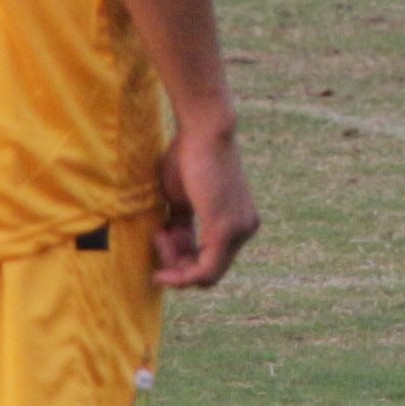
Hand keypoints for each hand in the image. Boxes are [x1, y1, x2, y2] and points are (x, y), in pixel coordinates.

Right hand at [154, 114, 258, 288]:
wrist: (203, 130)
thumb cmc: (188, 156)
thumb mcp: (181, 199)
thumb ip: (180, 225)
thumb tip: (169, 247)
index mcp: (238, 222)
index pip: (210, 260)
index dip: (180, 259)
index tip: (160, 237)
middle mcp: (245, 229)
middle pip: (207, 272)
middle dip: (176, 263)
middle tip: (159, 235)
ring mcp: (240, 231)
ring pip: (204, 274)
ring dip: (174, 263)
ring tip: (160, 232)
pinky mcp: (227, 230)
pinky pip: (205, 271)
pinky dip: (181, 271)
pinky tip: (162, 253)